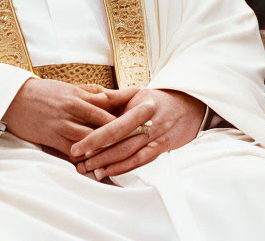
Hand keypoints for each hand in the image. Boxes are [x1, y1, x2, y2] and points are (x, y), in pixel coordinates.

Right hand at [2, 78, 137, 156]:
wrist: (13, 98)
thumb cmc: (43, 92)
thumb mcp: (67, 87)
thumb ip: (88, 92)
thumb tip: (109, 95)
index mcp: (79, 94)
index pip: (108, 104)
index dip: (126, 111)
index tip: (145, 117)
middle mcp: (73, 109)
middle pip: (104, 123)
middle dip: (123, 133)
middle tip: (143, 141)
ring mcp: (63, 124)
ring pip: (91, 140)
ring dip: (107, 150)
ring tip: (125, 159)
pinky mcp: (52, 138)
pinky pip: (72, 152)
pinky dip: (85, 161)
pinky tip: (96, 168)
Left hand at [70, 89, 204, 179]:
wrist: (187, 106)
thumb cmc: (156, 99)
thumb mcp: (137, 91)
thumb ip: (115, 96)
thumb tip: (95, 97)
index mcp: (142, 107)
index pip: (114, 127)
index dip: (94, 139)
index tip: (77, 147)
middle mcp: (150, 124)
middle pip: (120, 144)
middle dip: (98, 156)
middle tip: (78, 162)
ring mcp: (157, 138)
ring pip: (129, 155)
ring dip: (108, 165)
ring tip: (90, 169)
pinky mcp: (161, 148)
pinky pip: (140, 161)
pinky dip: (123, 168)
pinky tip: (109, 172)